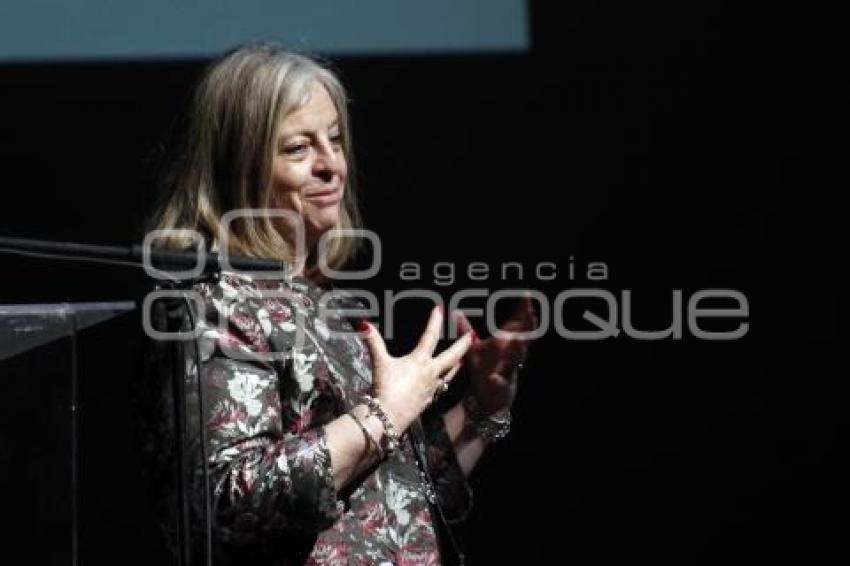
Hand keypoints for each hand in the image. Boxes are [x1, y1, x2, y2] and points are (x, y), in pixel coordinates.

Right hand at [359, 306, 474, 432]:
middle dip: (463, 344)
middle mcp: (431, 373)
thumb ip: (374, 343)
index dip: (435, 321)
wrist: (388, 417)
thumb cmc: (386, 389)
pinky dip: (446, 382)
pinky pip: (442, 388)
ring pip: (451, 373)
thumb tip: (364, 325)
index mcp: (420, 361)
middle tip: (473, 335)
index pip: (430, 336)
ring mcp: (432, 388)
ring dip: (458, 364)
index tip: (440, 309)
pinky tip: (443, 382)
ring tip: (464, 359)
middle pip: (452, 356)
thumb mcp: (379, 363)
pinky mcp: (430, 400)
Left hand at [454, 296, 538, 415]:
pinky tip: (494, 377)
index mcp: (504, 344)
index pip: (517, 323)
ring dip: (518, 351)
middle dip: (528, 326)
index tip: (527, 295)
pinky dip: (497, 379)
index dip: (523, 309)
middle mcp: (510, 354)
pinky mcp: (501, 385)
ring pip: (516, 358)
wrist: (485, 397)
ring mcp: (507, 369)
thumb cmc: (483, 369)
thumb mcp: (472, 347)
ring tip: (519, 343)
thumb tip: (456, 312)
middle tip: (531, 313)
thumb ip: (465, 330)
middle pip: (523, 337)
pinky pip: (499, 381)